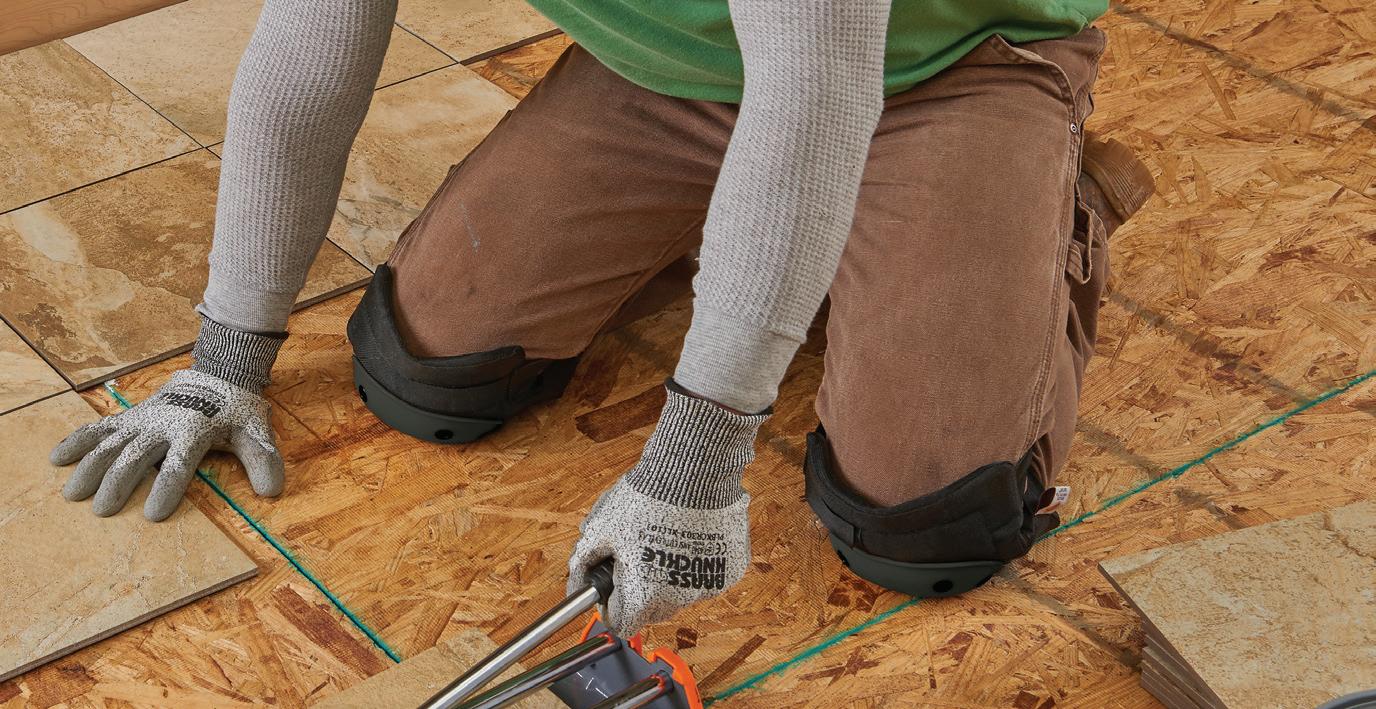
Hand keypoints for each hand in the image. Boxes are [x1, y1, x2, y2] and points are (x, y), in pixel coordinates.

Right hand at [51, 370, 282, 520]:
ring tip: (73, 495)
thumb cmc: (237, 410)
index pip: (179, 463)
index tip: (154, 514)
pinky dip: (78, 441)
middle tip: (104, 511)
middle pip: (136, 455)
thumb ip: (263, 461)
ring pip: (111, 443)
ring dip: (90, 468)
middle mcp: (164, 424)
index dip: (167, 487)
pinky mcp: (131, 416)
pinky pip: (100, 428)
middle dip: (119, 483)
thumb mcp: (256, 432)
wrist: (219, 372)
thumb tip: (272, 491)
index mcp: (195, 431)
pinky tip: (57, 459)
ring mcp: (143, 419)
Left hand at [567, 381, 766, 635]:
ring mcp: (708, 585)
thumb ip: (582, 564)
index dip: (612, 605)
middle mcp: (677, 599)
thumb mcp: (600, 529)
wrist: (694, 471)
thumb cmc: (645, 499)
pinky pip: (708, 573)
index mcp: (643, 596)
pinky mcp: (729, 570)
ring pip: (681, 592)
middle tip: (637, 555)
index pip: (623, 623)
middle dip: (641, 590)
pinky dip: (699, 560)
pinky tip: (691, 533)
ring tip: (666, 537)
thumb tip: (575, 588)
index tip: (612, 585)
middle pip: (652, 611)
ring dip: (671, 575)